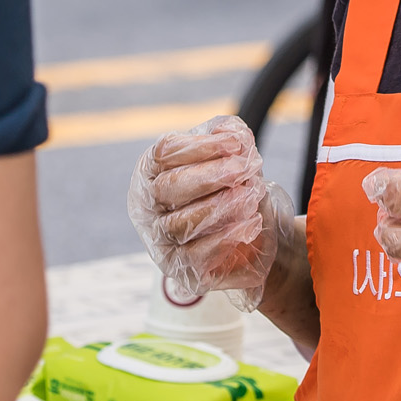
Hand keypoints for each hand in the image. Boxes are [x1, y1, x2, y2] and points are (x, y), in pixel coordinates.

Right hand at [128, 116, 292, 309]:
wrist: (252, 233)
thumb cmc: (233, 187)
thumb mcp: (234, 157)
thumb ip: (232, 138)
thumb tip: (230, 130)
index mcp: (152, 171)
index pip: (163, 153)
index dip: (200, 146)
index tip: (237, 143)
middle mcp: (147, 206)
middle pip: (167, 188)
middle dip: (210, 176)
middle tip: (245, 169)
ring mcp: (159, 240)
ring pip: (180, 223)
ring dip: (220, 207)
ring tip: (251, 195)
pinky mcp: (179, 270)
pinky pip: (195, 256)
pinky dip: (225, 238)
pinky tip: (251, 223)